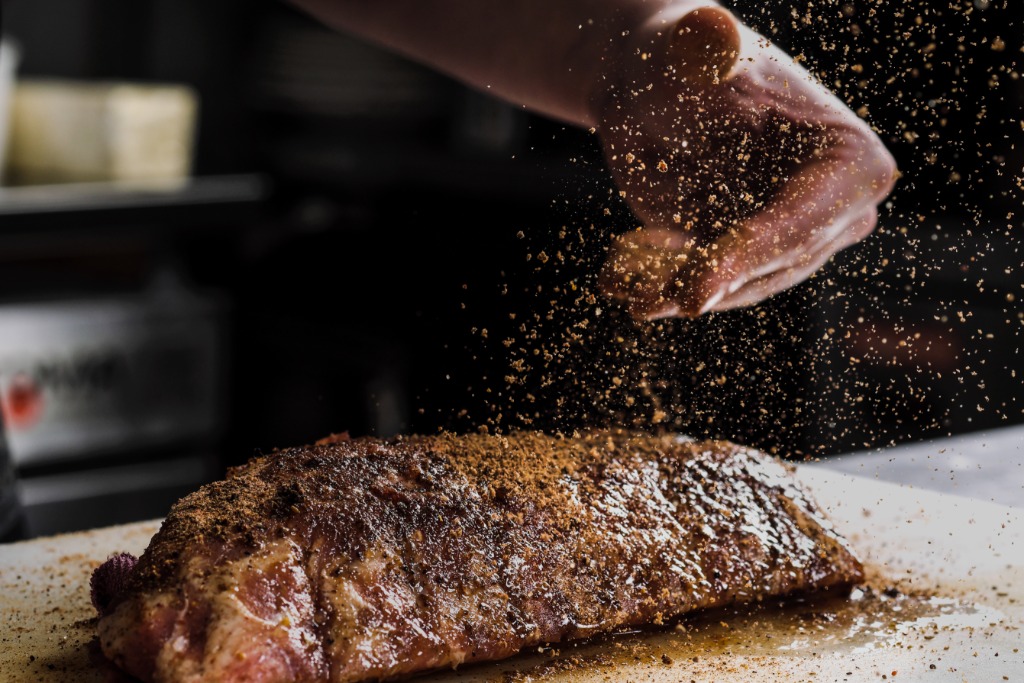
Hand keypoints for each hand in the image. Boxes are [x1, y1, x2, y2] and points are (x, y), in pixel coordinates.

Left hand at [594, 4, 896, 319]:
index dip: (754, 252)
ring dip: (673, 293)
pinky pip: (699, 284)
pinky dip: (656, 286)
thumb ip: (708, 53)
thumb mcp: (700, 47)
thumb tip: (709, 33)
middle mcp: (829, 216)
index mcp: (849, 160)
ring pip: (730, 288)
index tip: (703, 283)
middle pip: (771, 267)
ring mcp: (784, 243)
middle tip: (648, 304)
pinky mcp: (738, 259)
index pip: (807, 218)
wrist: (650, 81)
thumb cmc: (685, 54)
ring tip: (627, 293)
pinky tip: (614, 281)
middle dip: (707, 286)